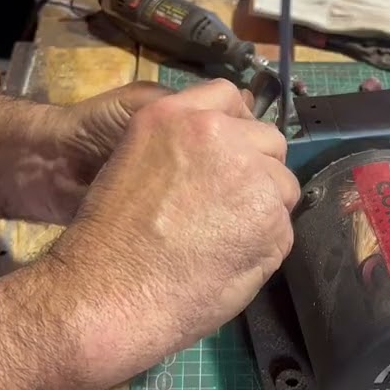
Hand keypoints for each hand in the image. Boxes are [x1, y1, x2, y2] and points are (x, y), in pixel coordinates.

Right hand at [47, 80, 298, 380]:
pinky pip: (283, 227)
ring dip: (264, 208)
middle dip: (256, 169)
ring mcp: (250, 174)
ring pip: (282, 185)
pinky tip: (229, 261)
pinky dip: (265, 245)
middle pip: (267, 140)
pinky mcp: (271, 218)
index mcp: (176, 115)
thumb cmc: (107, 238)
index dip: (234, 129)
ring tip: (224, 239)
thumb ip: (180, 147)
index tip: (228, 155)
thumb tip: (220, 154)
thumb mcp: (132, 161)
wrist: (108, 292)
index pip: (228, 97)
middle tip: (225, 208)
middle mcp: (218, 134)